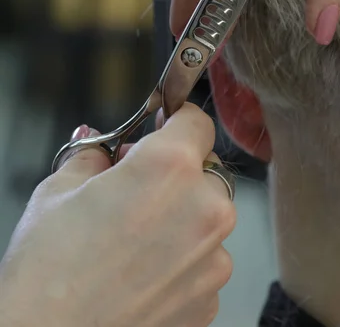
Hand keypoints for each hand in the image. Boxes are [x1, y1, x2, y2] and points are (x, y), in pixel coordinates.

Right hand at [0, 104, 235, 326]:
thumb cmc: (46, 268)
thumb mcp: (59, 190)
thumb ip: (93, 156)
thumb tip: (102, 147)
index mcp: (169, 166)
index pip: (197, 121)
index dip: (176, 121)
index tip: (161, 129)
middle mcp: (204, 207)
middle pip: (205, 170)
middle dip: (176, 171)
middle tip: (136, 187)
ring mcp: (213, 257)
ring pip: (208, 216)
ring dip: (182, 215)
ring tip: (135, 237)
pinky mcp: (210, 297)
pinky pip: (205, 259)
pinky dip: (183, 257)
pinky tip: (143, 271)